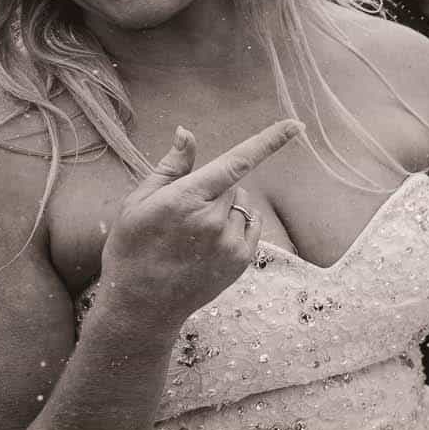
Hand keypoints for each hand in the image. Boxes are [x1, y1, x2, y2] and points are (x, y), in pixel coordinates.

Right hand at [95, 121, 302, 330]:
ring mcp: (230, 242)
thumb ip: (170, 167)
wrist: (140, 304)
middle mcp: (213, 220)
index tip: (296, 125)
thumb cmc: (132, 248)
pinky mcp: (241, 260)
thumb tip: (187, 133)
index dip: (268, 141)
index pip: (235, 162)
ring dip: (225, 210)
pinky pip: (250, 226)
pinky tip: (208, 244)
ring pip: (241, 206)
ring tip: (192, 236)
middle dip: (213, 190)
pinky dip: (236, 226)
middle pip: (231, 184)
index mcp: (184, 199)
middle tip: (184, 215)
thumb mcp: (138, 203)